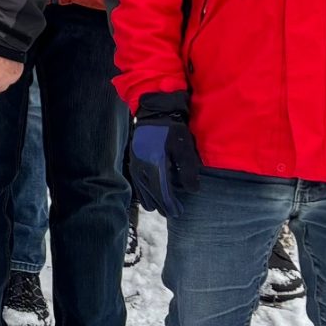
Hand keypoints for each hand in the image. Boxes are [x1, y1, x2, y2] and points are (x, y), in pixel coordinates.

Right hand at [127, 95, 201, 217]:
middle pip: (150, 191)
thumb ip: (188, 170)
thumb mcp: (185, 148)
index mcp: (156, 163)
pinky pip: (136, 179)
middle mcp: (143, 165)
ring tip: (155, 208)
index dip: (170, 203)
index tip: (177, 212)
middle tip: (170, 214)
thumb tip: (193, 191)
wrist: (154, 111)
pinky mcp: (133, 158)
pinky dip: (141, 189)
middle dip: (160, 204)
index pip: (162, 190)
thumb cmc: (173, 129)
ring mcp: (135, 161)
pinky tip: (145, 193)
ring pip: (141, 187)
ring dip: (149, 198)